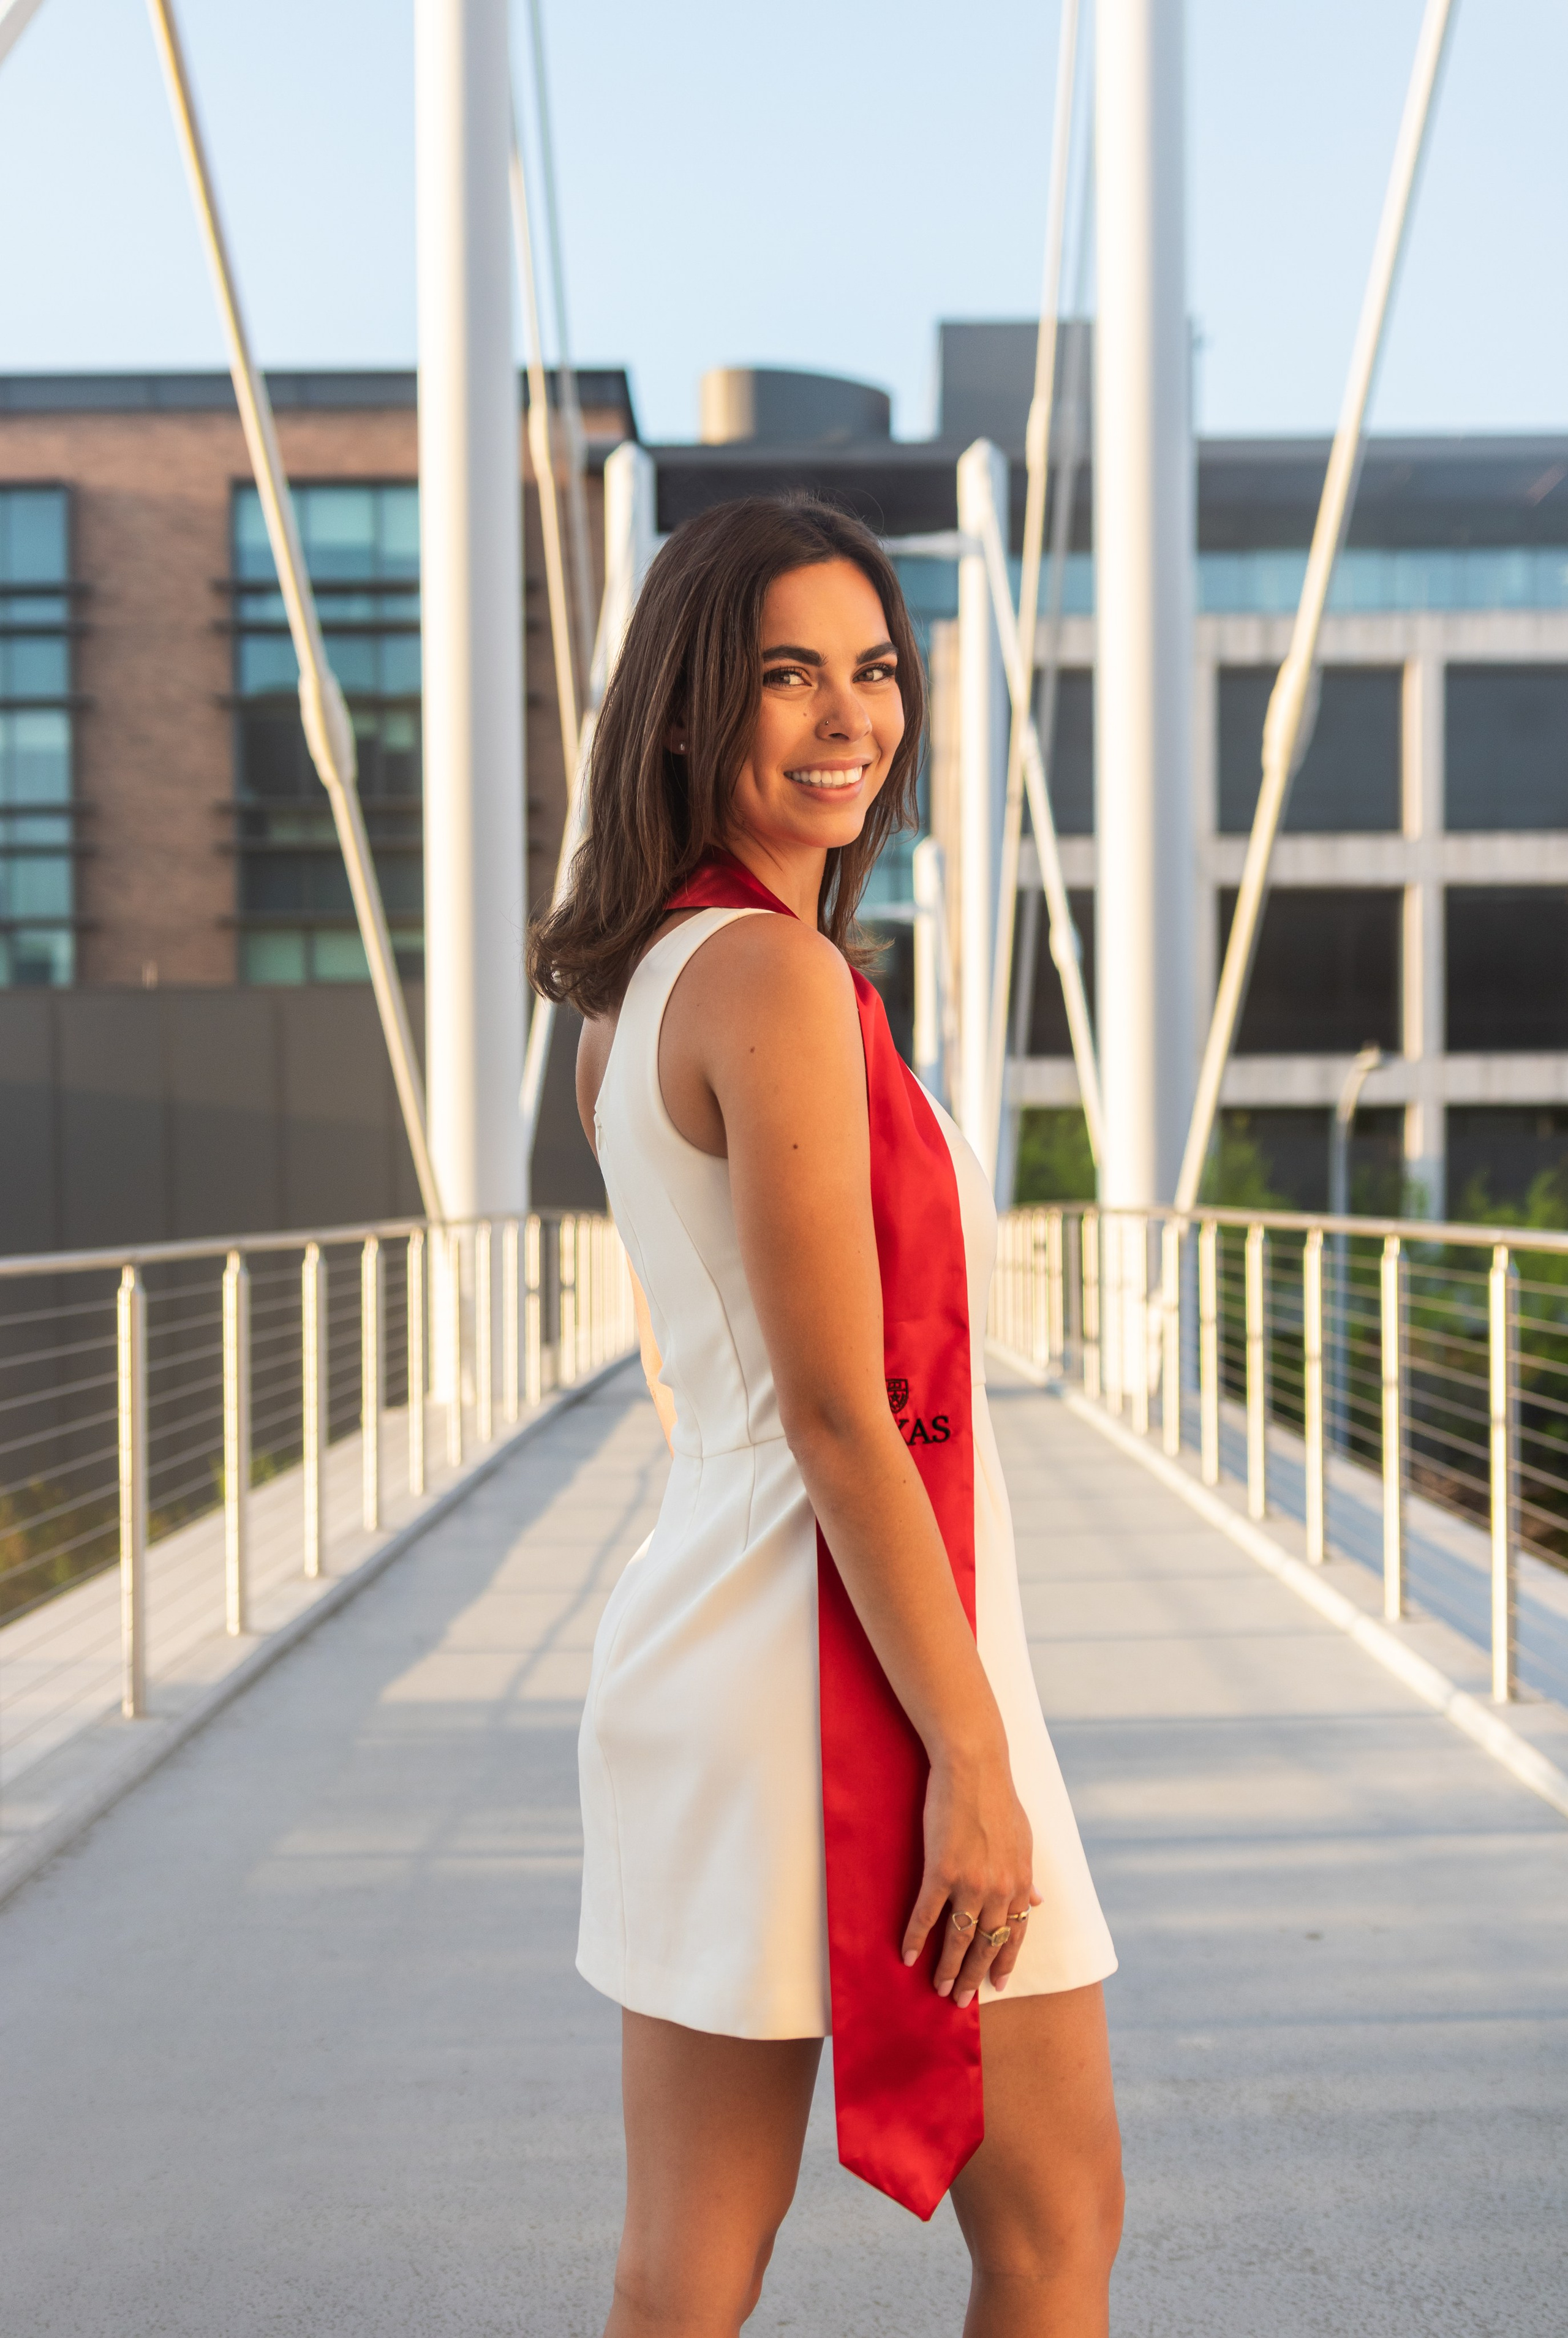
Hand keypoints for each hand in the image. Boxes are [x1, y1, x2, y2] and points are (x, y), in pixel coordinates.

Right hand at [900, 1743, 1041, 2007]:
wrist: (974, 1766)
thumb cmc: (997, 1798)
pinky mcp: (941, 1871)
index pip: (1015, 1934)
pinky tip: (908, 1955)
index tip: (998, 1985)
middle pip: (987, 1945)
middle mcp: (999, 1889)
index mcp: (1020, 1881)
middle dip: (973, 1976)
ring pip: (959, 1938)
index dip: (1005, 1962)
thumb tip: (1039, 1902)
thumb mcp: (1024, 1839)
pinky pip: (927, 1914)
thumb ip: (1028, 1875)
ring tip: (937, 1988)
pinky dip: (917, 1938)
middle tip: (959, 2000)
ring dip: (947, 1968)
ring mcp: (971, 1882)